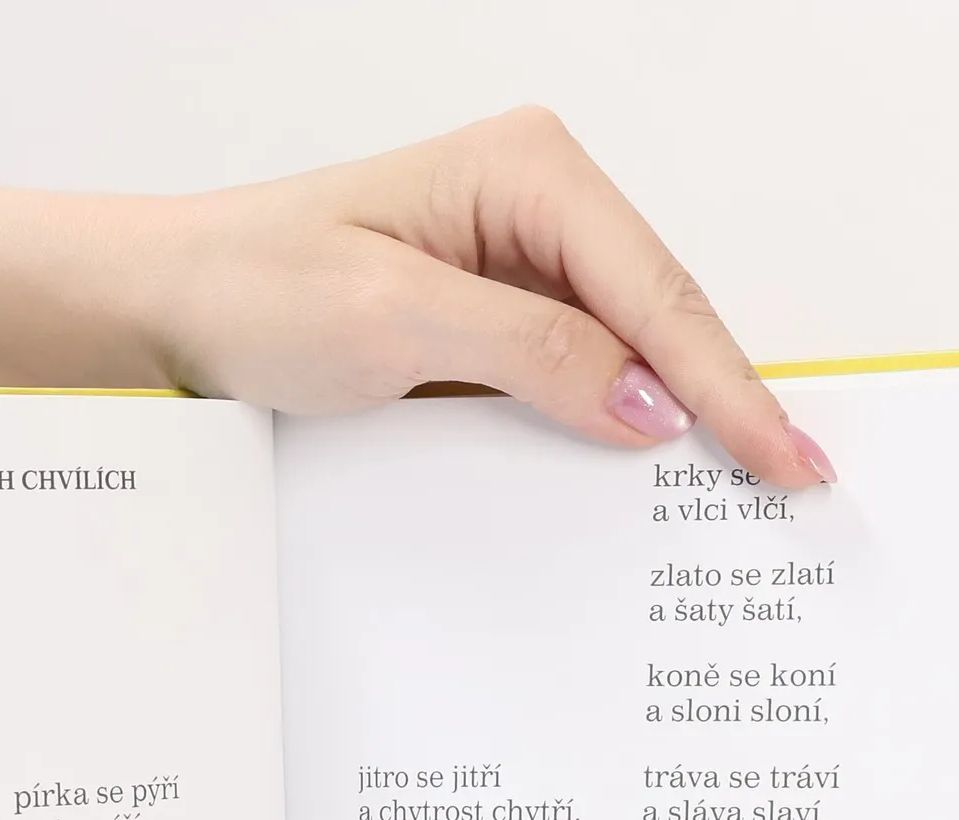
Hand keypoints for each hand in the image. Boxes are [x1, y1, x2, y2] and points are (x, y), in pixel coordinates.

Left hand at [0, 107, 830, 484]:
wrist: (159, 315)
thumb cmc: (248, 290)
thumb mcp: (395, 323)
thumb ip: (532, 356)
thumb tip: (648, 410)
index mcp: (530, 173)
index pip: (661, 294)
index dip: (731, 388)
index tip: (790, 462)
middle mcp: (536, 209)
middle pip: (664, 320)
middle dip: (726, 408)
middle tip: (799, 496)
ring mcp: (513, 269)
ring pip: (626, 356)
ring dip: (674, 430)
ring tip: (744, 506)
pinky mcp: (485, 327)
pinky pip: (572, 382)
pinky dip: (606, 435)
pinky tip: (640, 490)